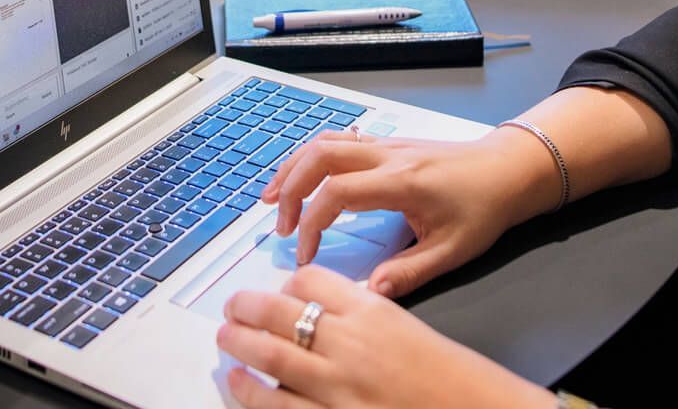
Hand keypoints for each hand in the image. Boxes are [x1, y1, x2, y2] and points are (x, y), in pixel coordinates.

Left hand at [217, 265, 550, 408]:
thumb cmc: (452, 378)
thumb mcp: (409, 328)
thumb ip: (367, 316)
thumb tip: (325, 311)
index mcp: (372, 313)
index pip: (313, 281)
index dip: (289, 283)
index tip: (280, 289)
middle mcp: (350, 345)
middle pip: (281, 313)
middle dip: (248, 307)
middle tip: (232, 306)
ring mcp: (338, 387)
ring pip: (271, 357)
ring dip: (240, 343)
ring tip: (225, 335)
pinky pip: (278, 407)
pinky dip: (251, 393)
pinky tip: (236, 384)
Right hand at [261, 128, 559, 298]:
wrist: (508, 169)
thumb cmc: (484, 208)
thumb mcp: (452, 251)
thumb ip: (409, 273)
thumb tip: (369, 293)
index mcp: (401, 182)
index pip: (337, 193)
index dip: (312, 223)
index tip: (305, 255)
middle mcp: (387, 155)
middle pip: (319, 156)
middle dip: (290, 188)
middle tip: (280, 225)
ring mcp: (385, 145)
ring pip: (325, 141)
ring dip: (294, 167)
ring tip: (273, 197)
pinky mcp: (387, 144)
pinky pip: (339, 140)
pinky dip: (311, 156)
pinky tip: (302, 175)